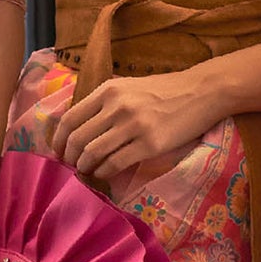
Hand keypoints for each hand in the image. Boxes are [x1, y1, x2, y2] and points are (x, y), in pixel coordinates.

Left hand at [52, 66, 219, 189]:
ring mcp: (133, 126)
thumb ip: (105, 103)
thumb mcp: (129, 88)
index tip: (58, 152)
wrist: (202, 92)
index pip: (70, 118)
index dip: (59, 140)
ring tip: (87, 171)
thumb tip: (78, 128)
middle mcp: (117, 107)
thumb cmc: (165, 91)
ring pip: (93, 153)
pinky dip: (104, 172)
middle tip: (71, 166)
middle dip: (69, 157)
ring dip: (85, 167)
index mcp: (108, 91)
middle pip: (78, 139)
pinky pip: (115, 163)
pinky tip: (105, 174)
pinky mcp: (150, 144)